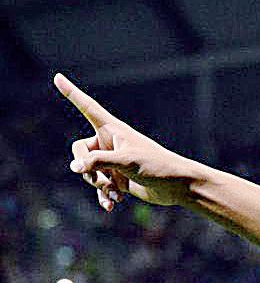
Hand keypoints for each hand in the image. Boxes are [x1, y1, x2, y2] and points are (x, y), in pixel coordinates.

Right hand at [54, 74, 199, 209]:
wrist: (178, 187)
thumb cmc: (157, 166)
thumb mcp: (126, 162)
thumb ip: (97, 162)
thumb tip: (74, 167)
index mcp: (112, 129)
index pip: (87, 107)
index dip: (71, 93)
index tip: (57, 77)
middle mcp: (109, 142)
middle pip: (79, 152)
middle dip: (88, 169)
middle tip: (104, 181)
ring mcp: (112, 161)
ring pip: (87, 171)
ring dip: (98, 185)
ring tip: (115, 194)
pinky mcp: (117, 177)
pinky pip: (99, 186)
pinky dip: (103, 195)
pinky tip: (111, 206)